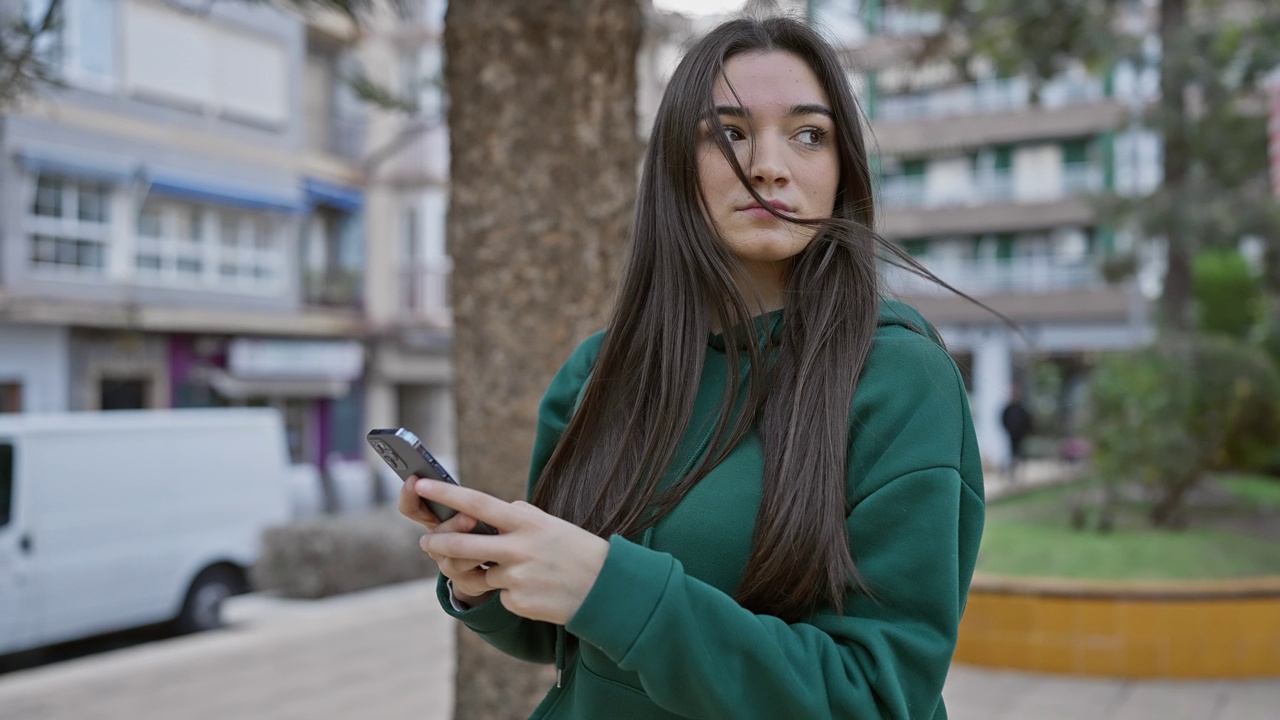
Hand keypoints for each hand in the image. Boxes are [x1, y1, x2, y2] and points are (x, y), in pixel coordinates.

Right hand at [398, 476, 492, 605]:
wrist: (499, 561)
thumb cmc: (487, 526)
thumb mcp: (481, 510)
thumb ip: (476, 505)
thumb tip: (487, 507)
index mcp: (436, 519)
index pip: (412, 508)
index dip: (409, 495)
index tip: (415, 479)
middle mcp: (436, 544)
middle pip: (435, 536)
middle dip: (453, 526)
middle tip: (470, 517)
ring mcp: (448, 564)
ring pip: (452, 560)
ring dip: (472, 550)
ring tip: (490, 541)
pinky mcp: (465, 583)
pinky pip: (471, 579)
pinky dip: (484, 569)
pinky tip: (497, 560)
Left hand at [414, 479, 609, 625]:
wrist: (605, 590)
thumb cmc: (577, 552)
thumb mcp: (552, 524)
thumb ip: (523, 516)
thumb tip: (501, 508)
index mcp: (526, 522)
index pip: (478, 503)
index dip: (446, 493)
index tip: (423, 483)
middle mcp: (518, 548)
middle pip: (462, 545)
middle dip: (437, 544)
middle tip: (425, 543)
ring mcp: (517, 577)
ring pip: (481, 574)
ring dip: (490, 574)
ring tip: (522, 573)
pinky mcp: (518, 602)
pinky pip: (501, 596)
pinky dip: (512, 594)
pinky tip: (537, 591)